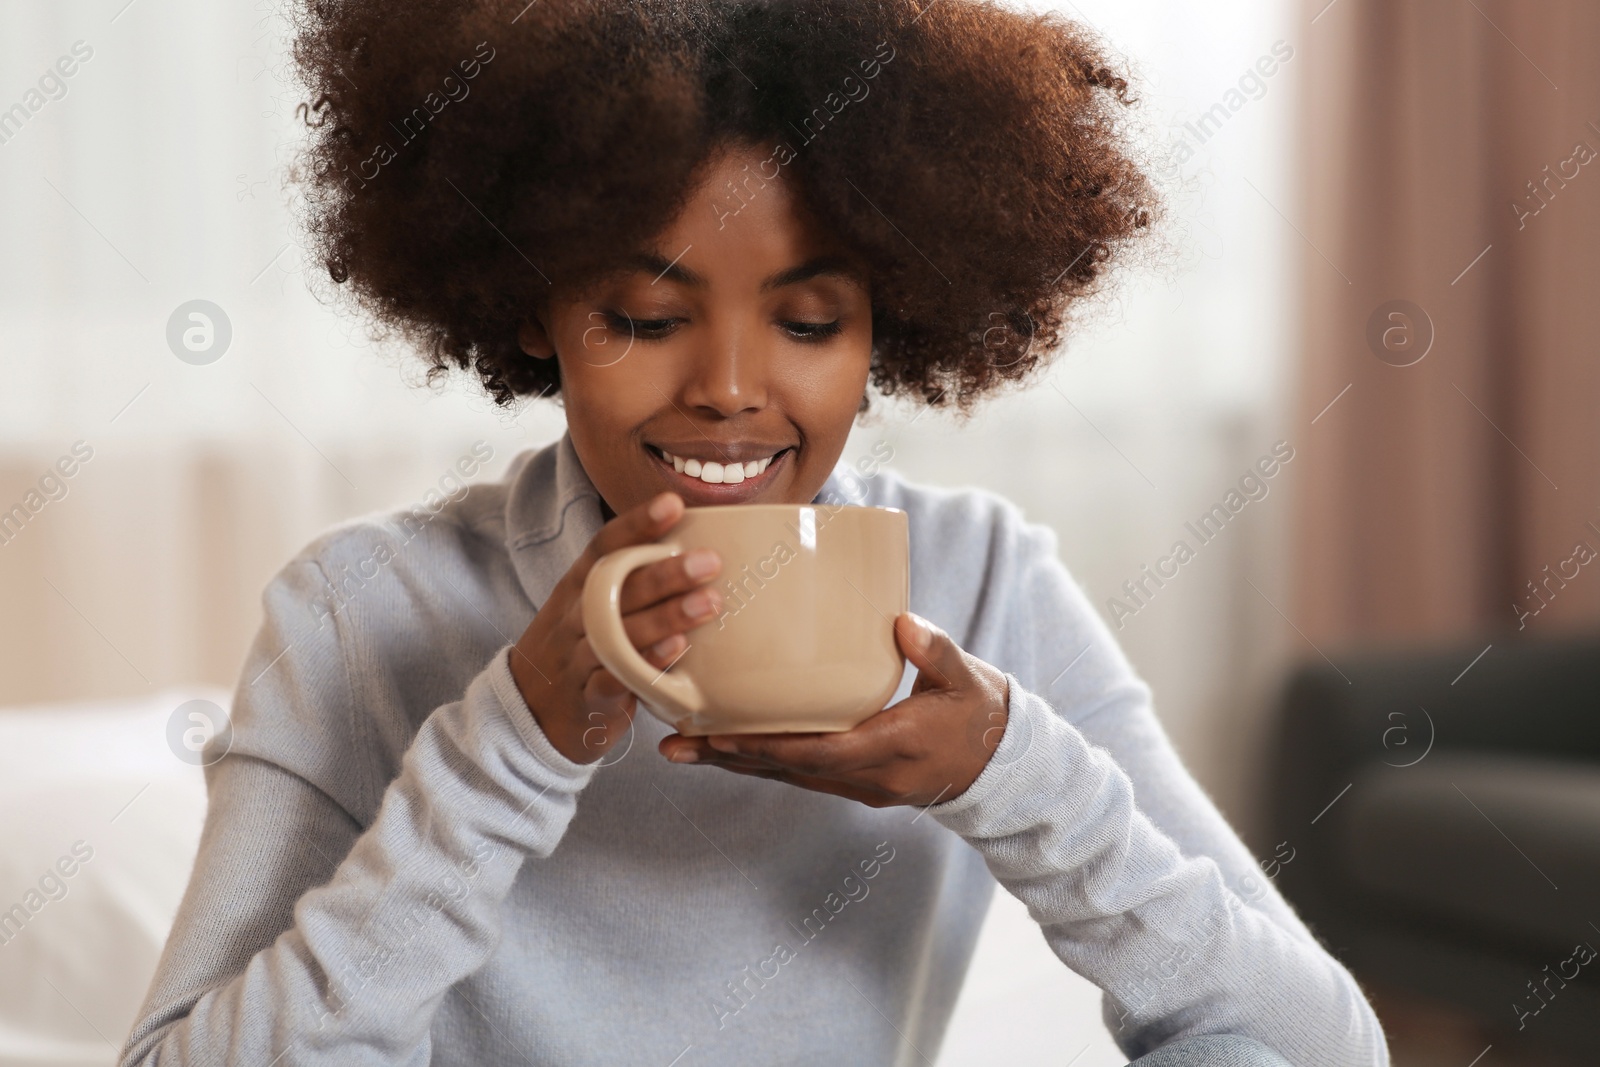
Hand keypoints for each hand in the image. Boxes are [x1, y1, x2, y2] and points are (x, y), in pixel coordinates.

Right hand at [509, 492, 722, 764]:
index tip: (673, 504)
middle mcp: (574, 616)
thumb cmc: (578, 650)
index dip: (636, 524)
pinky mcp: (588, 698)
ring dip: (665, 615)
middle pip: (615, 587)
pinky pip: (614, 678)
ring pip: (616, 631)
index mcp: (576, 587)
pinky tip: (677, 648)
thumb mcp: (590, 609)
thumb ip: (630, 582)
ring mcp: (577, 657)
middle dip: (664, 572)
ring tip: (709, 602)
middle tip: (710, 561)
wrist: (528, 715)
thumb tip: (695, 548)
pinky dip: (646, 662)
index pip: (603, 546)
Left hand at [656, 613, 1010, 807]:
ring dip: (734, 764)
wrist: (1003, 765)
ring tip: (681, 748)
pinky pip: (800, 776)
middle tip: (673, 744)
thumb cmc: (981, 713)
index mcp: (895, 746)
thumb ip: (933, 650)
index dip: (769, 746)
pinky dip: (761, 762)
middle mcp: (872, 776)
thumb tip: (900, 621)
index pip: (822, 752)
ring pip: (787, 777)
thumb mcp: (967, 677)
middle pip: (788, 771)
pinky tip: (727, 749)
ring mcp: (863, 787)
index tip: (722, 735)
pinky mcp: (858, 785)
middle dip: (729, 758)